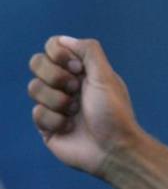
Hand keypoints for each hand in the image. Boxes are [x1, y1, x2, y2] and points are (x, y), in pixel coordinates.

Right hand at [28, 36, 140, 176]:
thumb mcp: (106, 76)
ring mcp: (54, 104)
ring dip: (57, 100)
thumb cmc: (113, 112)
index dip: (58, 54)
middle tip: (76, 90)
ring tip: (76, 112)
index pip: (53, 46)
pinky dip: (55, 120)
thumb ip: (88, 52)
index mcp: (81, 70)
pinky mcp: (47, 125)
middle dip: (56, 77)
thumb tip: (63, 39)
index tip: (76, 67)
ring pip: (33, 88)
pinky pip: (36, 113)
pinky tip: (70, 127)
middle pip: (37, 63)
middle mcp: (66, 84)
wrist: (113, 149)